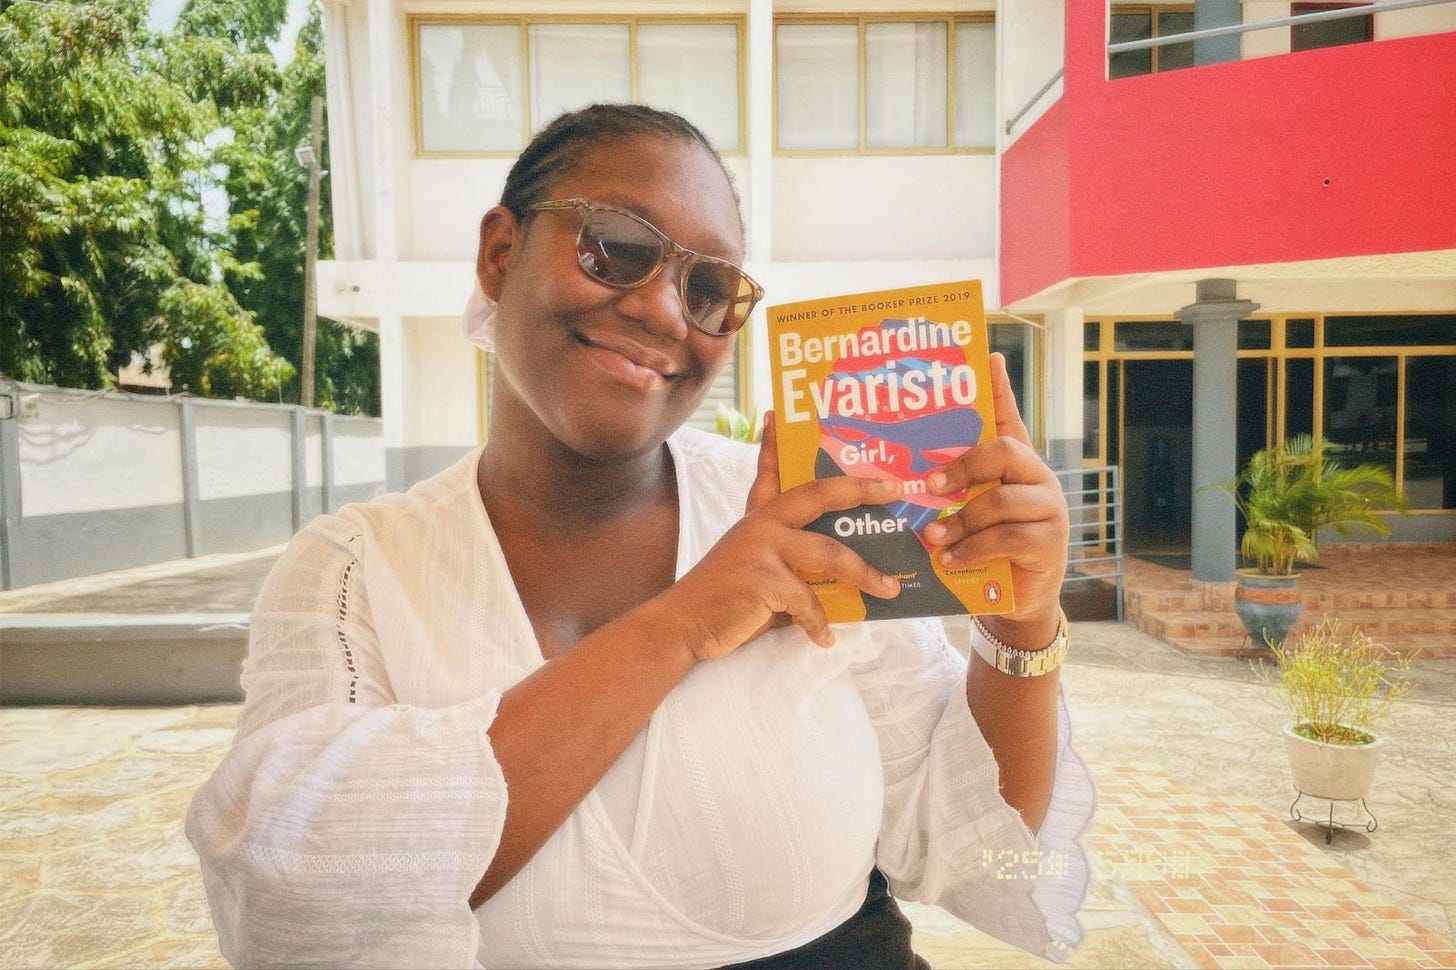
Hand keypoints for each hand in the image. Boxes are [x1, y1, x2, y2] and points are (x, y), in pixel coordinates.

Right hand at [666, 413, 903, 657]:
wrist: (682, 626)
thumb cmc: (723, 602)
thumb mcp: (756, 571)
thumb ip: (790, 565)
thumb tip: (839, 576)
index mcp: (758, 519)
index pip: (770, 472)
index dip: (775, 443)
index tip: (779, 415)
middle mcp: (761, 524)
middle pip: (819, 494)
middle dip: (860, 489)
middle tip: (893, 487)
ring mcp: (763, 548)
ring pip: (830, 553)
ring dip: (865, 575)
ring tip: (889, 590)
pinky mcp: (765, 579)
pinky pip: (809, 601)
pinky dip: (820, 624)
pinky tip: (825, 638)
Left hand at [921, 353, 1069, 645]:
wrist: (1015, 602)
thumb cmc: (984, 550)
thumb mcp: (966, 515)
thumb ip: (950, 491)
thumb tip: (910, 473)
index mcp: (1016, 465)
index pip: (1009, 419)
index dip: (1000, 390)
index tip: (989, 358)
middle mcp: (1038, 479)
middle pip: (1003, 453)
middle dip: (962, 466)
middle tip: (931, 484)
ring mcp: (1050, 510)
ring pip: (999, 502)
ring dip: (959, 520)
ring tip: (933, 537)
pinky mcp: (1050, 544)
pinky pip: (1006, 539)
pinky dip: (971, 549)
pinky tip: (949, 560)